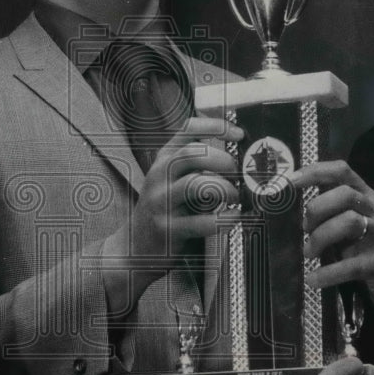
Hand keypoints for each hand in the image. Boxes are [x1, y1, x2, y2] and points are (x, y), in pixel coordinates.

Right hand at [107, 117, 241, 301]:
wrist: (134, 247)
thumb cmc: (163, 210)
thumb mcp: (172, 179)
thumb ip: (197, 165)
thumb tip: (238, 157)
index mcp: (164, 159)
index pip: (188, 129)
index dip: (216, 126)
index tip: (239, 133)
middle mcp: (160, 176)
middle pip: (193, 153)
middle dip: (223, 160)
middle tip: (237, 173)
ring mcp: (162, 203)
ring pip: (197, 185)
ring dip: (226, 190)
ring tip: (235, 198)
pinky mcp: (168, 230)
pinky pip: (202, 221)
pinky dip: (224, 219)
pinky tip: (232, 218)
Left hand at [288, 160, 373, 325]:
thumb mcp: (356, 217)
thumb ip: (332, 208)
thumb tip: (295, 205)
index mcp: (365, 196)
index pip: (342, 172)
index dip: (316, 171)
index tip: (292, 180)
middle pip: (345, 194)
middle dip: (318, 209)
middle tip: (305, 228)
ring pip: (349, 222)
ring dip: (320, 237)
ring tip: (309, 252)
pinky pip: (352, 265)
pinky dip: (328, 273)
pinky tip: (314, 279)